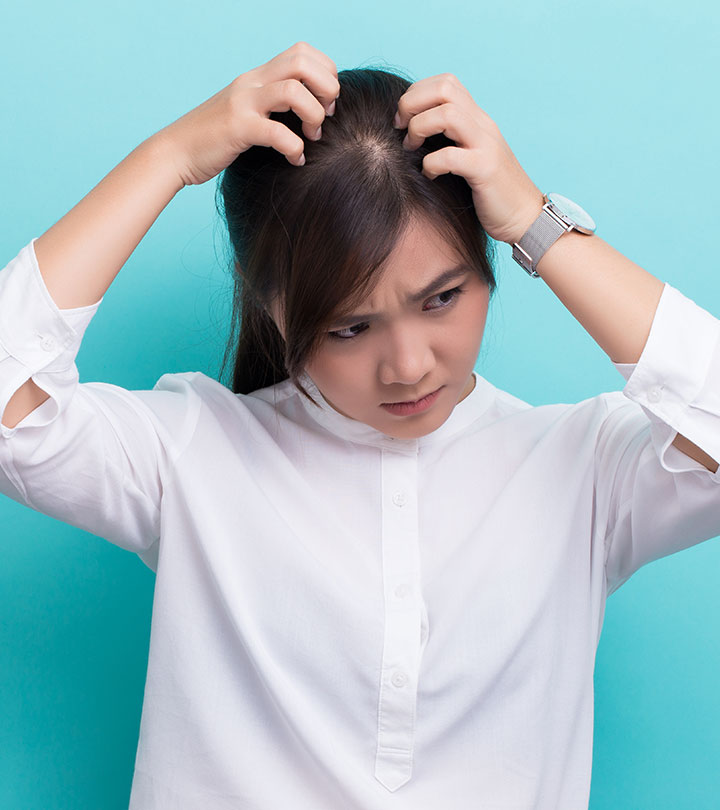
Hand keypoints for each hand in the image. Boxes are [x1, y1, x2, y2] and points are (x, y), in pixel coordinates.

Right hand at [154, 41, 339, 187]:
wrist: (175, 152)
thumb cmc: (215, 138)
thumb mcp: (246, 111)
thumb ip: (271, 104)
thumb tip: (307, 111)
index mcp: (258, 77)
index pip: (302, 52)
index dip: (325, 74)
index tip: (326, 104)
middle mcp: (252, 83)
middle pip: (302, 62)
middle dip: (326, 89)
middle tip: (325, 118)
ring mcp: (243, 103)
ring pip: (293, 90)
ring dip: (313, 115)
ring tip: (312, 137)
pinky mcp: (237, 128)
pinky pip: (278, 132)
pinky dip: (295, 148)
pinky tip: (295, 160)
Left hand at [393, 74, 544, 244]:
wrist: (524, 217)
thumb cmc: (490, 191)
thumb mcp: (469, 156)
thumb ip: (450, 139)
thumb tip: (412, 132)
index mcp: (477, 119)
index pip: (445, 82)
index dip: (416, 93)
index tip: (403, 119)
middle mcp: (483, 125)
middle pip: (444, 89)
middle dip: (411, 103)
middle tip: (400, 128)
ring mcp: (486, 145)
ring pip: (446, 114)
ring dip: (419, 128)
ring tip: (411, 148)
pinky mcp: (485, 170)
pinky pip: (450, 156)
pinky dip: (430, 164)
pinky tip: (429, 175)